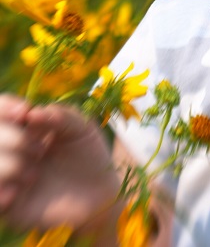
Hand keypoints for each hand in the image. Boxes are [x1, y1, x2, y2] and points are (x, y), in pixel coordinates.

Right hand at [0, 94, 121, 232]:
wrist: (99, 191)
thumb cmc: (89, 154)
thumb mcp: (83, 128)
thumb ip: (62, 115)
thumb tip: (31, 113)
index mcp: (27, 126)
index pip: (1, 109)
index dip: (6, 107)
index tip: (23, 112)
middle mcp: (11, 148)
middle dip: (15, 138)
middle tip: (41, 150)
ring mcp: (7, 175)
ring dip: (10, 164)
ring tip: (34, 175)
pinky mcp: (7, 203)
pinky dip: (1, 189)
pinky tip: (16, 194)